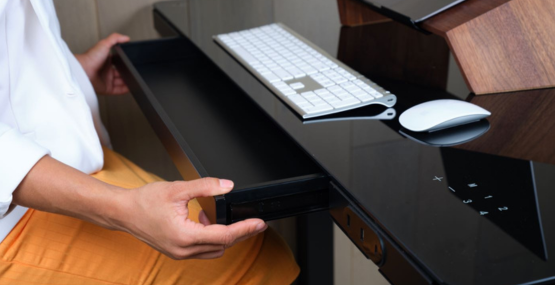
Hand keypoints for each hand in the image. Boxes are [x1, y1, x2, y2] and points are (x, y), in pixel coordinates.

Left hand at [75, 33, 129, 94]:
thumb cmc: (90, 58)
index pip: (118, 61)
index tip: (131, 62)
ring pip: (120, 82)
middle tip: (135, 72)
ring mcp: (106, 80)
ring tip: (135, 80)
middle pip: (120, 73)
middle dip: (128, 73)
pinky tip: (131, 87)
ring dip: (128, 81)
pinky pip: (118, 90)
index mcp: (105, 60)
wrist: (83, 71)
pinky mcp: (106, 88)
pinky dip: (125, 90)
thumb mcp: (104, 43)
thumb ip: (115, 38)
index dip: (124, 62)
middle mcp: (106, 71)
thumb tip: (126, 37)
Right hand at [115, 178, 267, 259]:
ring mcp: (180, 254)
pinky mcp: (177, 252)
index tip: (260, 223)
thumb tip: (228, 186)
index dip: (245, 229)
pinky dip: (211, 238)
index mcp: (185, 236)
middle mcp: (183, 250)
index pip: (224, 236)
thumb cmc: (145, 201)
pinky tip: (208, 223)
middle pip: (223, 245)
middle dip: (241, 234)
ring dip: (225, 237)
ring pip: (214, 250)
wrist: (123, 212)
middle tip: (255, 223)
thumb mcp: (178, 189)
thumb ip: (205, 187)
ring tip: (227, 219)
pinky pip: (203, 250)